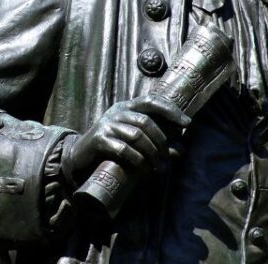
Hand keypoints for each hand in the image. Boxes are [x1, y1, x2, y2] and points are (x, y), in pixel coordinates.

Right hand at [64, 95, 190, 180]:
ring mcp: (107, 124)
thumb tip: (179, 152)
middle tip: (167, 157)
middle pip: (145, 121)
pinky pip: (123, 149)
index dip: (170, 110)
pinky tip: (142, 167)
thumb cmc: (112, 145)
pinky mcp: (99, 139)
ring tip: (157, 165)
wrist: (80, 153)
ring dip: (151, 152)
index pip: (151, 101)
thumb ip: (154, 143)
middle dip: (161, 141)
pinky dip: (136, 159)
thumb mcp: (133, 140)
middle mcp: (117, 112)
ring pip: (136, 135)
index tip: (186, 123)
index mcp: (126, 107)